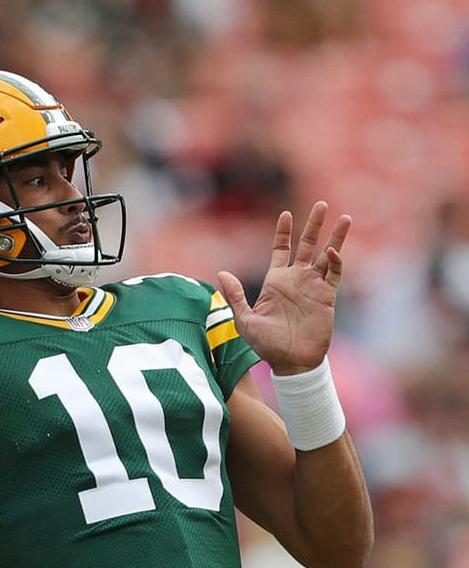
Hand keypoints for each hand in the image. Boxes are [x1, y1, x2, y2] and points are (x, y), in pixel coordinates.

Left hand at [216, 201, 350, 374]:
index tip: (286, 214)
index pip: (280, 249)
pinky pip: (334, 275)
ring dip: (336, 237)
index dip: (283, 232)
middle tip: (322, 205)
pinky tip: (334, 251)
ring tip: (345, 218)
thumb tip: (221, 273)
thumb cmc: (266, 344)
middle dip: (314, 225)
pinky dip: (336, 262)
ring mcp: (314, 287)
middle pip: (308, 245)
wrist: (291, 362)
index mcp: (275, 281)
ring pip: (328, 255)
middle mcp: (296, 280)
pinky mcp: (327, 298)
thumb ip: (235, 296)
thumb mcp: (244, 320)